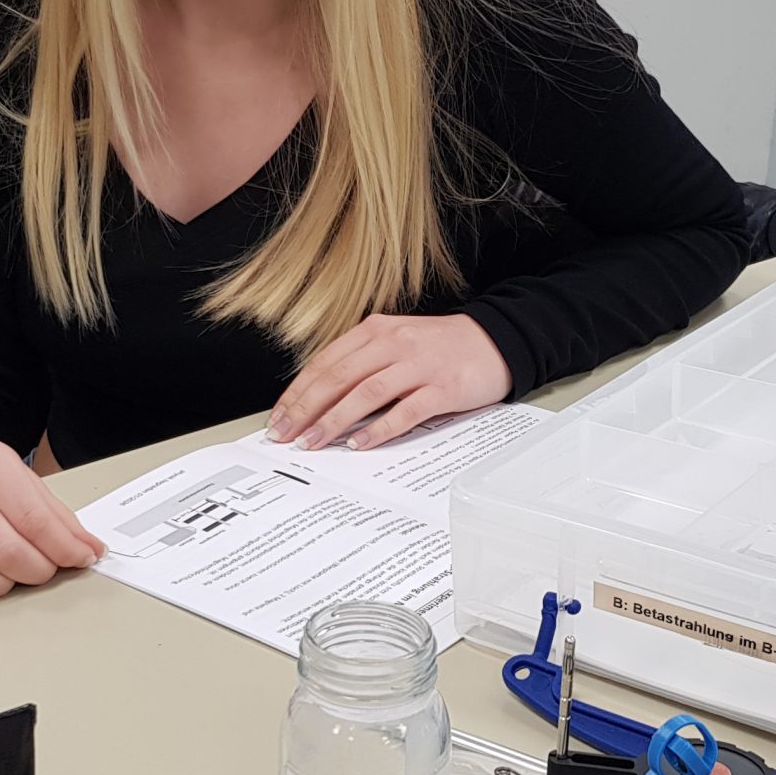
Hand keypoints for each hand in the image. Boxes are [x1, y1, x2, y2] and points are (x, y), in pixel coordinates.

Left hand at [267, 312, 512, 451]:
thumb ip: (362, 362)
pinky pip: (405, 411)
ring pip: (365, 393)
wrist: (496, 340)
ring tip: (313, 442)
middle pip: (338, 377)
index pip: (325, 362)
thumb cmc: (441, 347)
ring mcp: (419, 365)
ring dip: (334, 421)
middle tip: (285, 435)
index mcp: (376, 330)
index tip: (279, 417)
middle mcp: (394, 343)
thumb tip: (322, 398)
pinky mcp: (442, 388)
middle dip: (305, 409)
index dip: (297, 392)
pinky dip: (379, 429)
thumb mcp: (396, 341)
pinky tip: (360, 443)